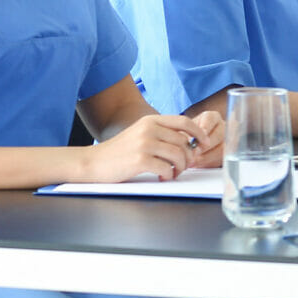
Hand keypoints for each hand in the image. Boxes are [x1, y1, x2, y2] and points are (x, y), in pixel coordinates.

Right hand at [84, 112, 223, 182]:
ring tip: (172, 173)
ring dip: (180, 168)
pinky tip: (161, 176)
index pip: (184, 122)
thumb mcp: (140, 134)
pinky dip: (168, 175)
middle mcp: (149, 129)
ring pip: (179, 155)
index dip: (199, 133)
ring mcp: (144, 143)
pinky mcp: (140, 160)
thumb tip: (186, 141)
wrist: (92, 162)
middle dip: (188, 157)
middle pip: (184, 142)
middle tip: (182, 167)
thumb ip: (160, 133)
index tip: (205, 143)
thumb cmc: (118, 152)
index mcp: (150, 121)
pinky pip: (167, 168)